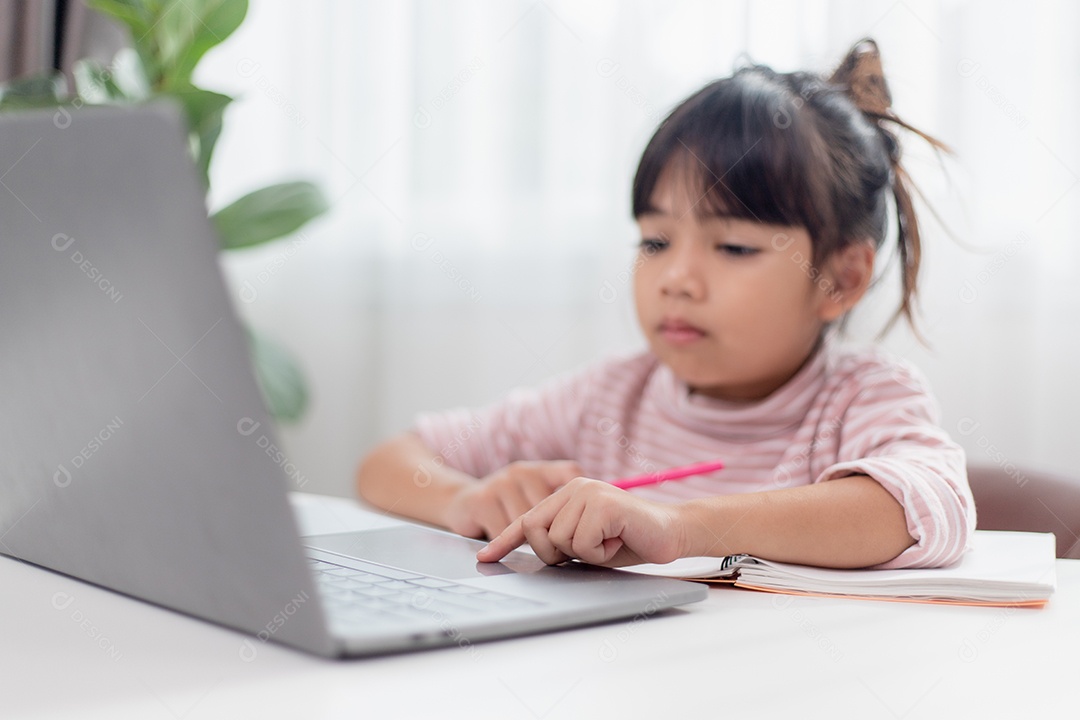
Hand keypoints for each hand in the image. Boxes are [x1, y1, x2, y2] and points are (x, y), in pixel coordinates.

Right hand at [444, 460, 582, 539]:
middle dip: (550, 532)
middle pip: (548, 509)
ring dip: (525, 541)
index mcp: (540, 470)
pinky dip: (504, 543)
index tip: (584, 513)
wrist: (462, 504)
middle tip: (547, 546)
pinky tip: (497, 542)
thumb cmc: (508, 509)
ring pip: (526, 524)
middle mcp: (522, 472)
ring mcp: (501, 483)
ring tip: (517, 542)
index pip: (570, 473)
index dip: (578, 495)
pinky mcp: (482, 500)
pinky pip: (503, 531)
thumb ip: (562, 505)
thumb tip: (597, 525)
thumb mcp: (535, 499)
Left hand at [476, 477, 687, 566]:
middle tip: (590, 550)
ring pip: (560, 540)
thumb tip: (532, 554)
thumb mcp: (585, 542)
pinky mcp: (603, 504)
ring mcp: (588, 492)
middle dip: (556, 553)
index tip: (485, 557)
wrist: (672, 534)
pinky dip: (600, 553)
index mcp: (566, 493)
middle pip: (536, 531)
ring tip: (608, 542)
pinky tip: (618, 541)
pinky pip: (582, 544)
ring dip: (585, 554)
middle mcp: (574, 487)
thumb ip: (560, 541)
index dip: (504, 540)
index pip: (528, 519)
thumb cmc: (629, 541)